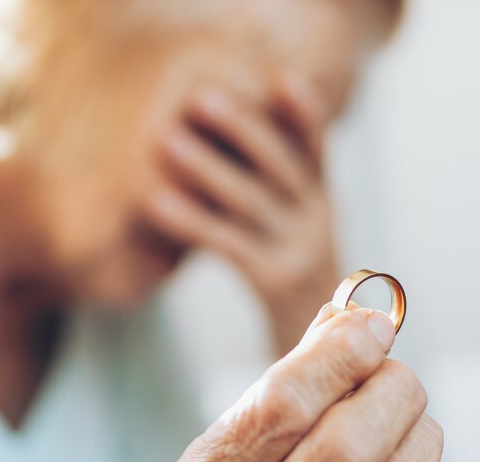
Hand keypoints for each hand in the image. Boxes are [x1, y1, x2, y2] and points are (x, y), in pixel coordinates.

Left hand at [145, 75, 340, 355]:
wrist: (322, 362)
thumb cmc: (287, 281)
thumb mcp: (295, 233)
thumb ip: (273, 191)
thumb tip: (227, 140)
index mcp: (324, 201)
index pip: (317, 148)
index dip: (304, 114)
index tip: (283, 80)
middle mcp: (319, 221)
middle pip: (281, 165)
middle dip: (241, 127)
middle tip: (198, 96)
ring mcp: (300, 252)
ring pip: (250, 201)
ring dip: (206, 167)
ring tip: (166, 139)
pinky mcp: (274, 283)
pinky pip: (228, 244)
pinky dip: (192, 219)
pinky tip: (156, 201)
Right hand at [151, 304, 461, 461]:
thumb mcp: (249, 422)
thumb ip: (303, 364)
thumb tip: (363, 308)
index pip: (283, 405)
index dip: (341, 353)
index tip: (374, 326)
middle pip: (350, 449)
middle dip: (391, 391)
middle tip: (396, 376)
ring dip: (420, 436)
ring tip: (405, 426)